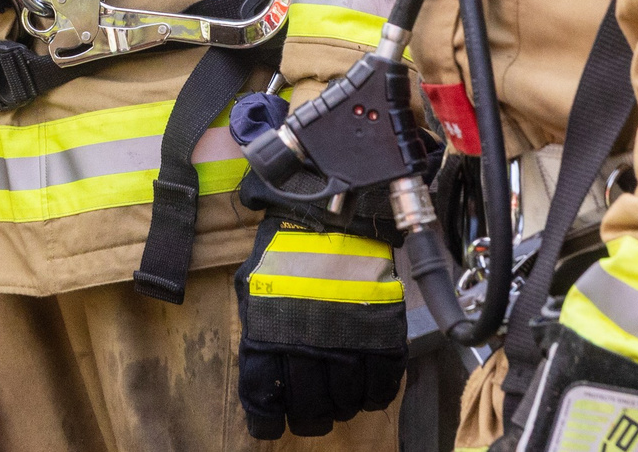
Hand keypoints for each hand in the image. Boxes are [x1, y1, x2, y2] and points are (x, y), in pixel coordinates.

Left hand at [235, 216, 406, 437]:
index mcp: (268, 333)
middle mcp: (306, 344)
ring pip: (346, 401)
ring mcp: (347, 339)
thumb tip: (261, 371)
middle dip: (309, 418)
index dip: (267, 420)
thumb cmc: (287, 249)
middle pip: (308, 407)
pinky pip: (383, 383)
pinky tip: (368, 393)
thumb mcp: (254, 287)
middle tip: (313, 415)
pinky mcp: (381, 332)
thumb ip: (257, 330)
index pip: (264, 397)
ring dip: (342, 407)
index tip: (271, 424)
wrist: (330, 213)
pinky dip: (377, 395)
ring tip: (340, 400)